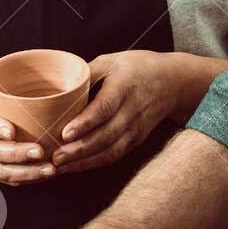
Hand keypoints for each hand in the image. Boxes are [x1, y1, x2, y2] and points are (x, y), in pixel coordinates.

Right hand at [0, 92, 55, 184]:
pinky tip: (46, 175)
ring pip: (1, 170)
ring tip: (50, 169)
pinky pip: (7, 179)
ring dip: (27, 172)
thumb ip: (2, 96)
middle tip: (40, 151)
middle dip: (18, 153)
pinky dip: (28, 179)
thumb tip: (37, 87)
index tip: (12, 131)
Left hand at [51, 51, 182, 174]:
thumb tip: (56, 88)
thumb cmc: (135, 68)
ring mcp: (136, 129)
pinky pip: (114, 156)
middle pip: (106, 135)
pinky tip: (74, 167)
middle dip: (79, 149)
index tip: (65, 133)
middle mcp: (132, 110)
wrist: (172, 82)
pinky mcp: (136, 140)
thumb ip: (85, 73)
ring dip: (84, 162)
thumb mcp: (110, 61)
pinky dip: (93, 164)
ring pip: (110, 151)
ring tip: (60, 165)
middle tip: (55, 156)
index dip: (85, 122)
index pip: (105, 107)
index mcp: (124, 86)